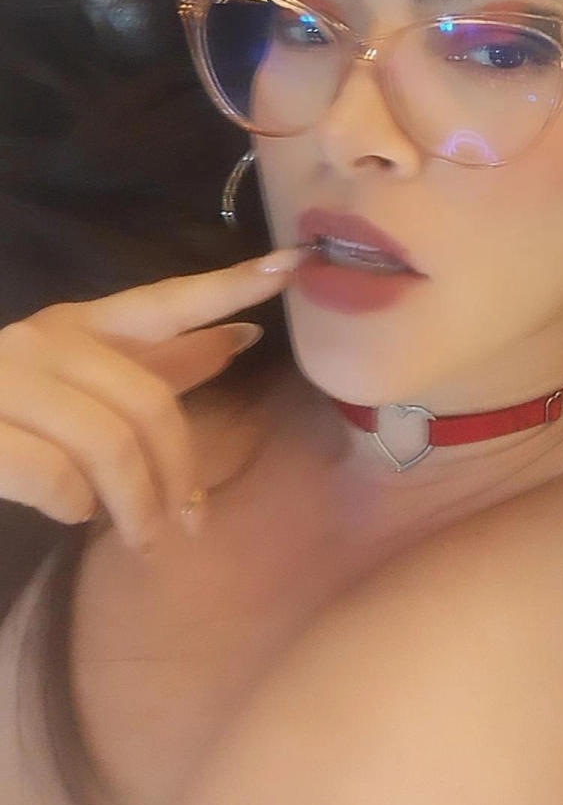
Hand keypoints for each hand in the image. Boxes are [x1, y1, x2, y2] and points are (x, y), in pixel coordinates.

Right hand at [0, 246, 308, 551]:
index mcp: (77, 324)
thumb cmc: (7, 414)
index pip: (165, 300)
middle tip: (189, 524)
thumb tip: (236, 338)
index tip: (291, 266)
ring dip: (137, 504)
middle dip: (178, 471)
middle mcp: (44, 339)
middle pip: (148, 402)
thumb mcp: (83, 383)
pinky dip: (76, 505)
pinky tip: (72, 511)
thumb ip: (156, 363)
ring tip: (142, 538)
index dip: (229, 286)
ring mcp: (6, 380)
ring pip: (108, 445)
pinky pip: (57, 477)